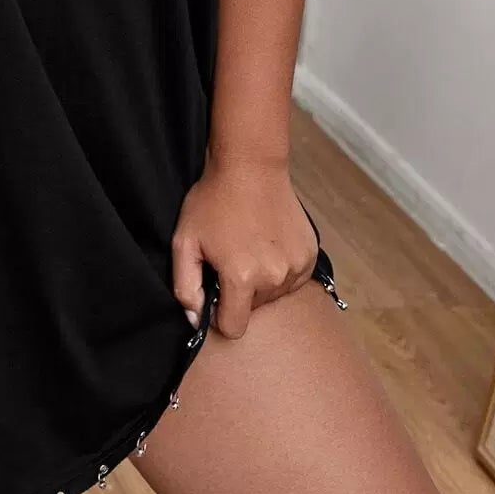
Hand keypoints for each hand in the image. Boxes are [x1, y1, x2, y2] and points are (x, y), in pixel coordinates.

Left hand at [170, 153, 319, 339]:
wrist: (250, 166)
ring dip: (261, 281)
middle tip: (230, 257)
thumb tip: (195, 321)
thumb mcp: (184, 241)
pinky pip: (292, 279)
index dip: (219, 313)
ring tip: (249, 246)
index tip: (216, 290)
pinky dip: (280, 269)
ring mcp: (296, 266)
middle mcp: (274, 277)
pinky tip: (268, 243)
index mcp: (242, 278)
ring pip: (273, 295)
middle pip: (253, 308)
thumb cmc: (212, 201)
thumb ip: (185, 287)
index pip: (233, 327)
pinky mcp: (310, 255)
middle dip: (240, 291)